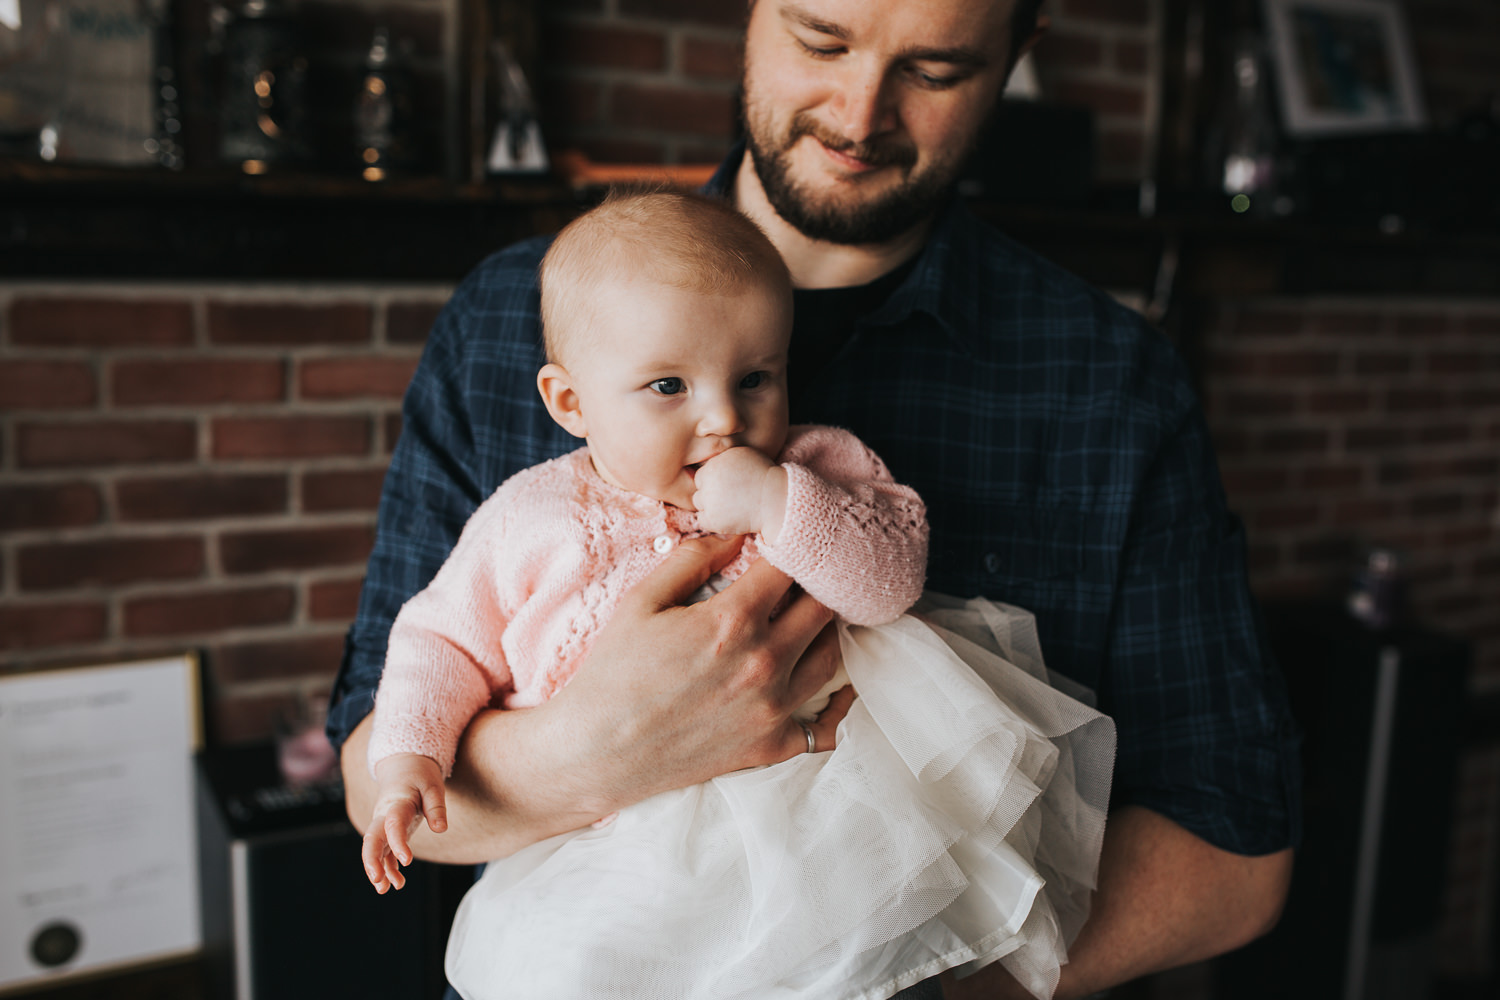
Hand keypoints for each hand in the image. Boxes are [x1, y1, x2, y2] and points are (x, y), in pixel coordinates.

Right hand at [362, 753, 446, 892]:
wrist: (403, 765)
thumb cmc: (420, 774)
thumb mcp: (433, 784)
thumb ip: (436, 806)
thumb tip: (440, 829)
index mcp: (397, 802)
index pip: (393, 824)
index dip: (398, 843)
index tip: (407, 861)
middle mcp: (384, 814)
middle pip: (372, 838)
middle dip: (371, 860)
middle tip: (377, 880)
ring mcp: (384, 824)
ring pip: (376, 848)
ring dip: (379, 869)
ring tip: (385, 890)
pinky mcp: (388, 830)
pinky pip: (384, 851)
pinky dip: (388, 867)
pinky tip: (397, 883)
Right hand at [546, 534, 848, 810]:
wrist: (596, 751)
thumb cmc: (613, 672)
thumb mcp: (642, 601)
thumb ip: (692, 558)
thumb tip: (736, 533)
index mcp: (733, 621)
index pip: (789, 568)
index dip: (789, 550)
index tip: (782, 546)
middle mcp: (764, 663)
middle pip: (822, 609)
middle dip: (814, 587)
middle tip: (802, 581)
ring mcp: (773, 709)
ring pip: (830, 657)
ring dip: (824, 634)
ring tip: (809, 622)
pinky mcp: (772, 747)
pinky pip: (826, 727)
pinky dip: (834, 704)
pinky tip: (832, 688)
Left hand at [692, 447, 785, 538]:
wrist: (777, 499)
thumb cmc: (764, 476)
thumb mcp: (743, 455)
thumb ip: (722, 457)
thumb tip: (705, 460)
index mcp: (715, 464)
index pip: (701, 474)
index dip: (713, 480)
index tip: (728, 485)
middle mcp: (709, 481)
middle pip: (699, 489)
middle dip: (711, 492)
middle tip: (730, 497)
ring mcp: (710, 501)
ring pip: (699, 504)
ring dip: (710, 506)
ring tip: (731, 506)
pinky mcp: (713, 520)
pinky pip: (702, 520)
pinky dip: (713, 520)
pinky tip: (729, 516)